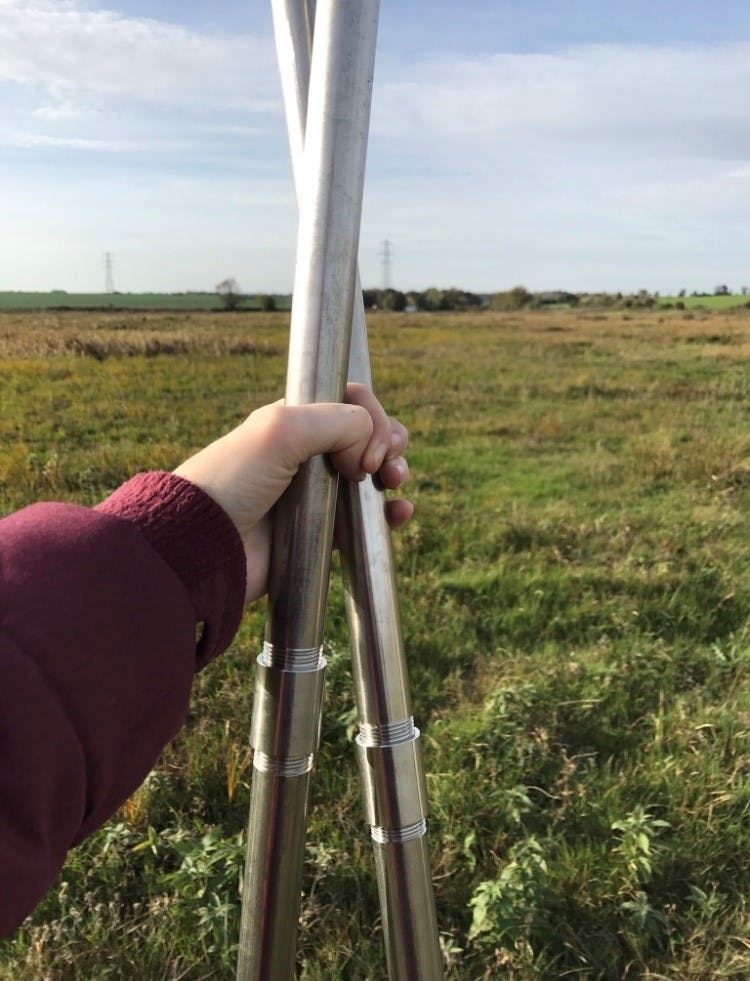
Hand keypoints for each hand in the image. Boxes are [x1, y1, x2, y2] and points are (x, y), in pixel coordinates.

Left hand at [174, 383, 411, 599]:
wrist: (203, 547)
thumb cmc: (231, 482)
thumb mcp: (281, 431)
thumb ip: (336, 422)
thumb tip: (370, 445)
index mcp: (295, 423)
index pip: (351, 403)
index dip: (371, 418)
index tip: (368, 449)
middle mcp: (308, 455)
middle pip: (368, 437)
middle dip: (390, 443)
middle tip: (388, 464)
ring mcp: (317, 495)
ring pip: (373, 476)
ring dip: (396, 474)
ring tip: (395, 485)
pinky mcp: (323, 533)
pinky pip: (366, 520)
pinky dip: (389, 514)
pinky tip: (398, 513)